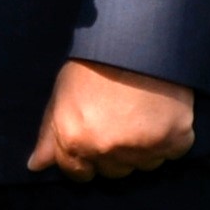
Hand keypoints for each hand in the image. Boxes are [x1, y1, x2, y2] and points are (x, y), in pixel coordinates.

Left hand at [28, 59, 196, 179]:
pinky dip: (172, 138)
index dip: (86, 159)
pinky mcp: (174, 139)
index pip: (78, 173)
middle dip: (115, 152)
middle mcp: (106, 149)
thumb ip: (50, 133)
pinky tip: (163, 114)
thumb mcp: (63, 92)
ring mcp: (142, 148)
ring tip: (143, 114)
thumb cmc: (95, 60)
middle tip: (122, 120)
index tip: (96, 140)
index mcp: (74, 140)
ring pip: (144, 165)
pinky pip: (174, 152)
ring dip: (145, 147)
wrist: (139, 35)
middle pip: (114, 171)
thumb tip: (36, 166)